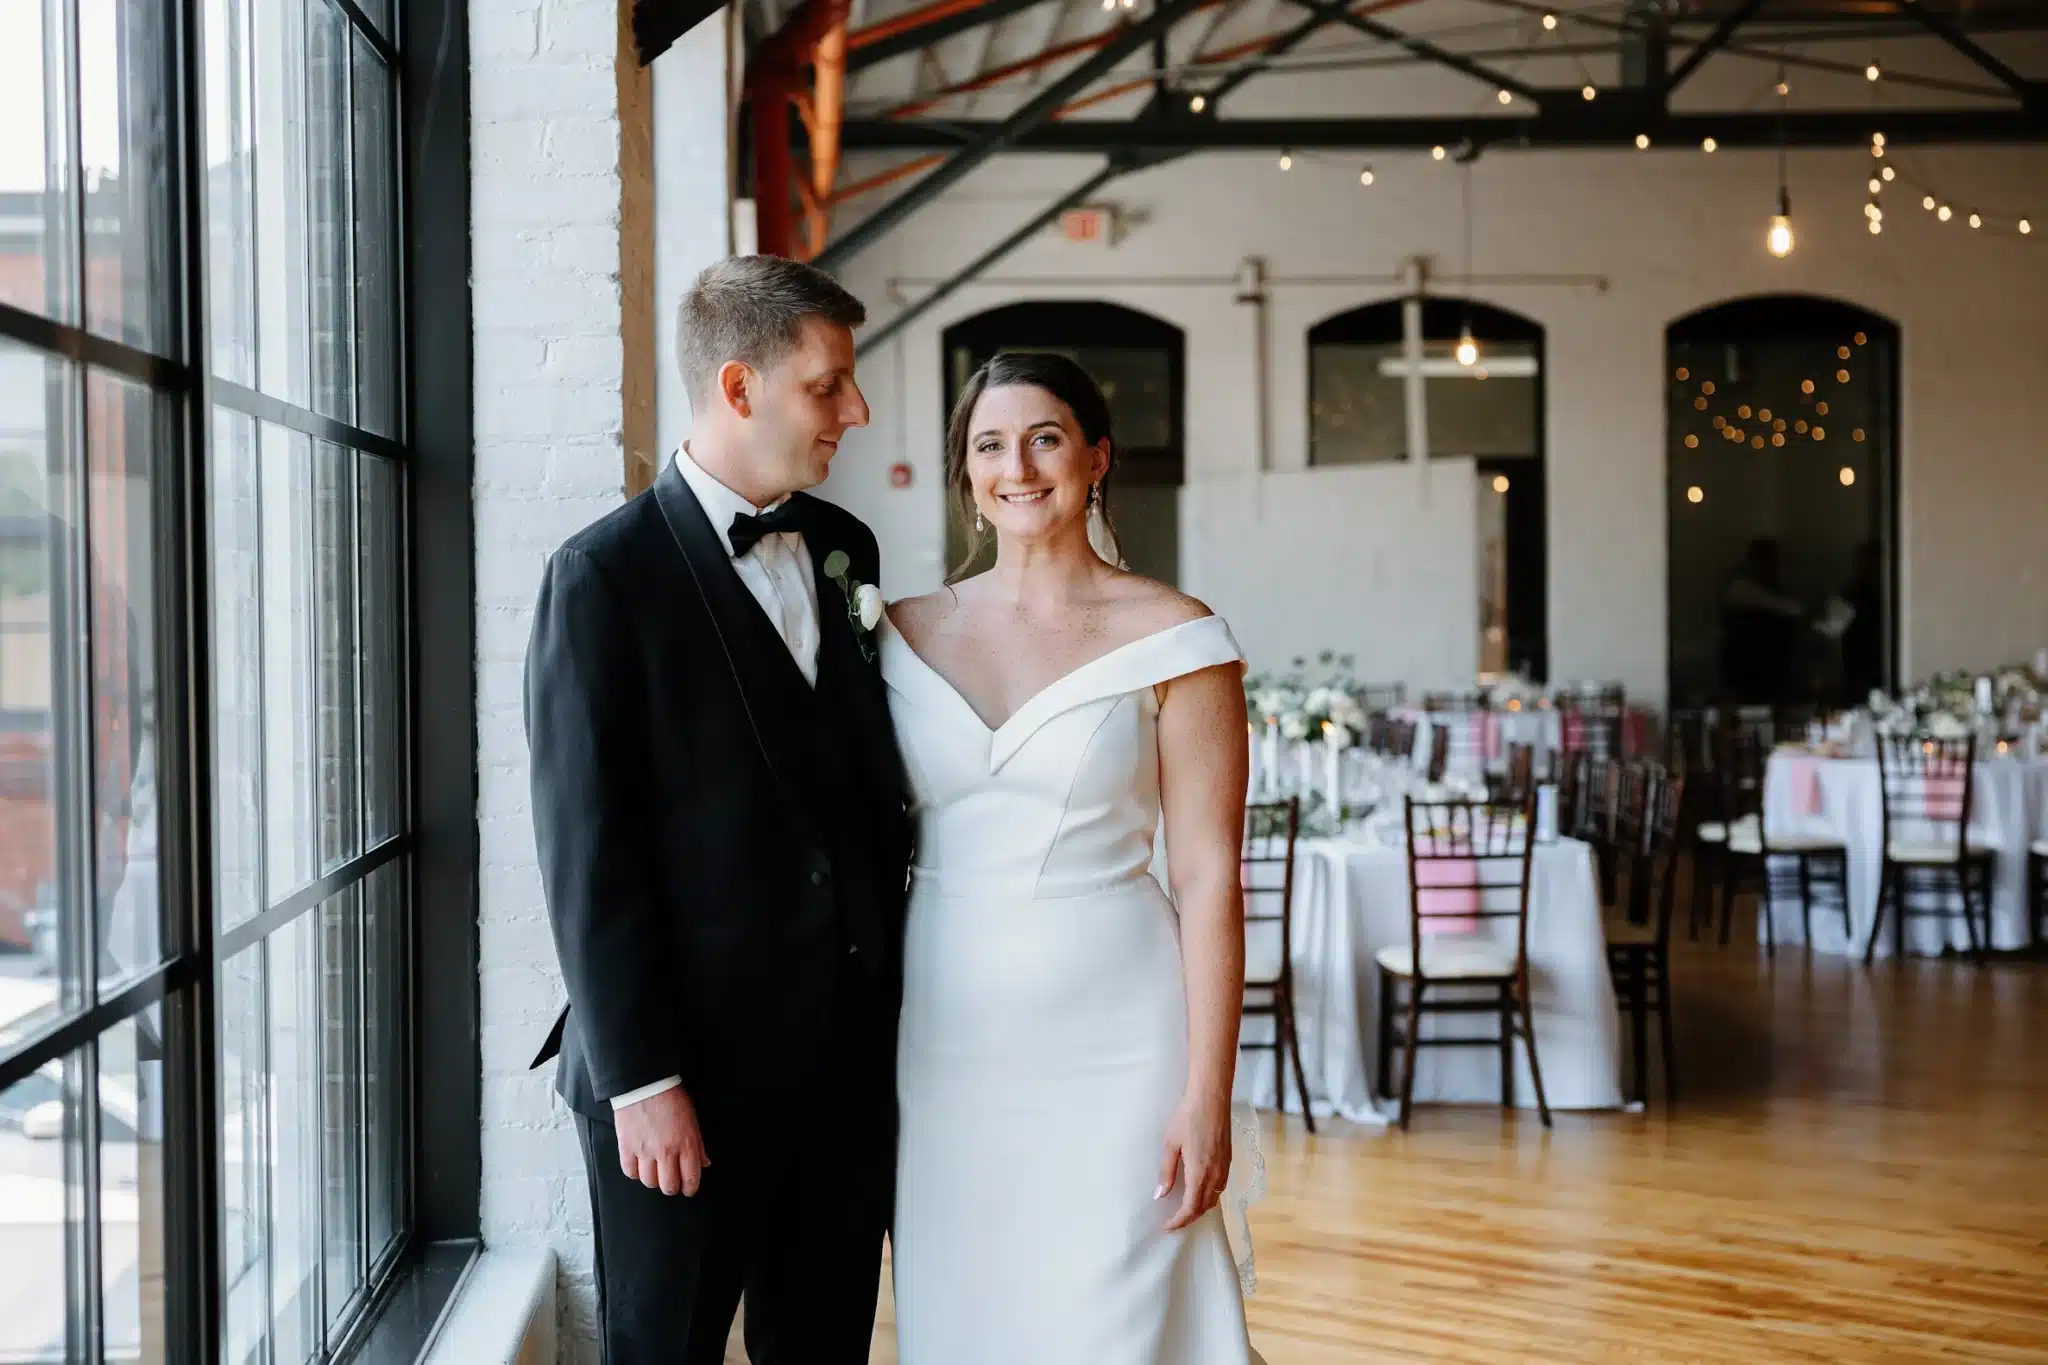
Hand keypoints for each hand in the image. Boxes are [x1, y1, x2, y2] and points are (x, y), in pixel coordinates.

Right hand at [614, 1085, 710, 1196]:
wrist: (645, 1083)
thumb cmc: (671, 1097)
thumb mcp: (692, 1119)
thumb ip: (698, 1145)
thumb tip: (704, 1163)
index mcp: (686, 1144)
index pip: (690, 1179)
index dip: (690, 1188)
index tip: (689, 1188)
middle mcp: (666, 1152)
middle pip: (668, 1186)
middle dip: (672, 1187)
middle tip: (672, 1181)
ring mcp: (644, 1151)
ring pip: (649, 1182)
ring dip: (654, 1180)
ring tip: (655, 1171)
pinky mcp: (626, 1147)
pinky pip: (630, 1172)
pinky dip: (635, 1172)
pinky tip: (640, 1165)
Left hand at [1155, 1088, 1231, 1231]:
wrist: (1211, 1098)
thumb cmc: (1187, 1117)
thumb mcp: (1170, 1144)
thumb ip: (1166, 1172)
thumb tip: (1159, 1195)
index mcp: (1199, 1173)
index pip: (1190, 1208)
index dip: (1179, 1221)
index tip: (1167, 1227)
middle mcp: (1215, 1175)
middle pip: (1204, 1208)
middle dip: (1189, 1218)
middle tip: (1173, 1222)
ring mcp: (1224, 1168)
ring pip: (1214, 1199)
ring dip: (1200, 1208)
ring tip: (1185, 1210)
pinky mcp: (1228, 1160)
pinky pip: (1220, 1188)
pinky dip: (1210, 1197)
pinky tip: (1199, 1191)